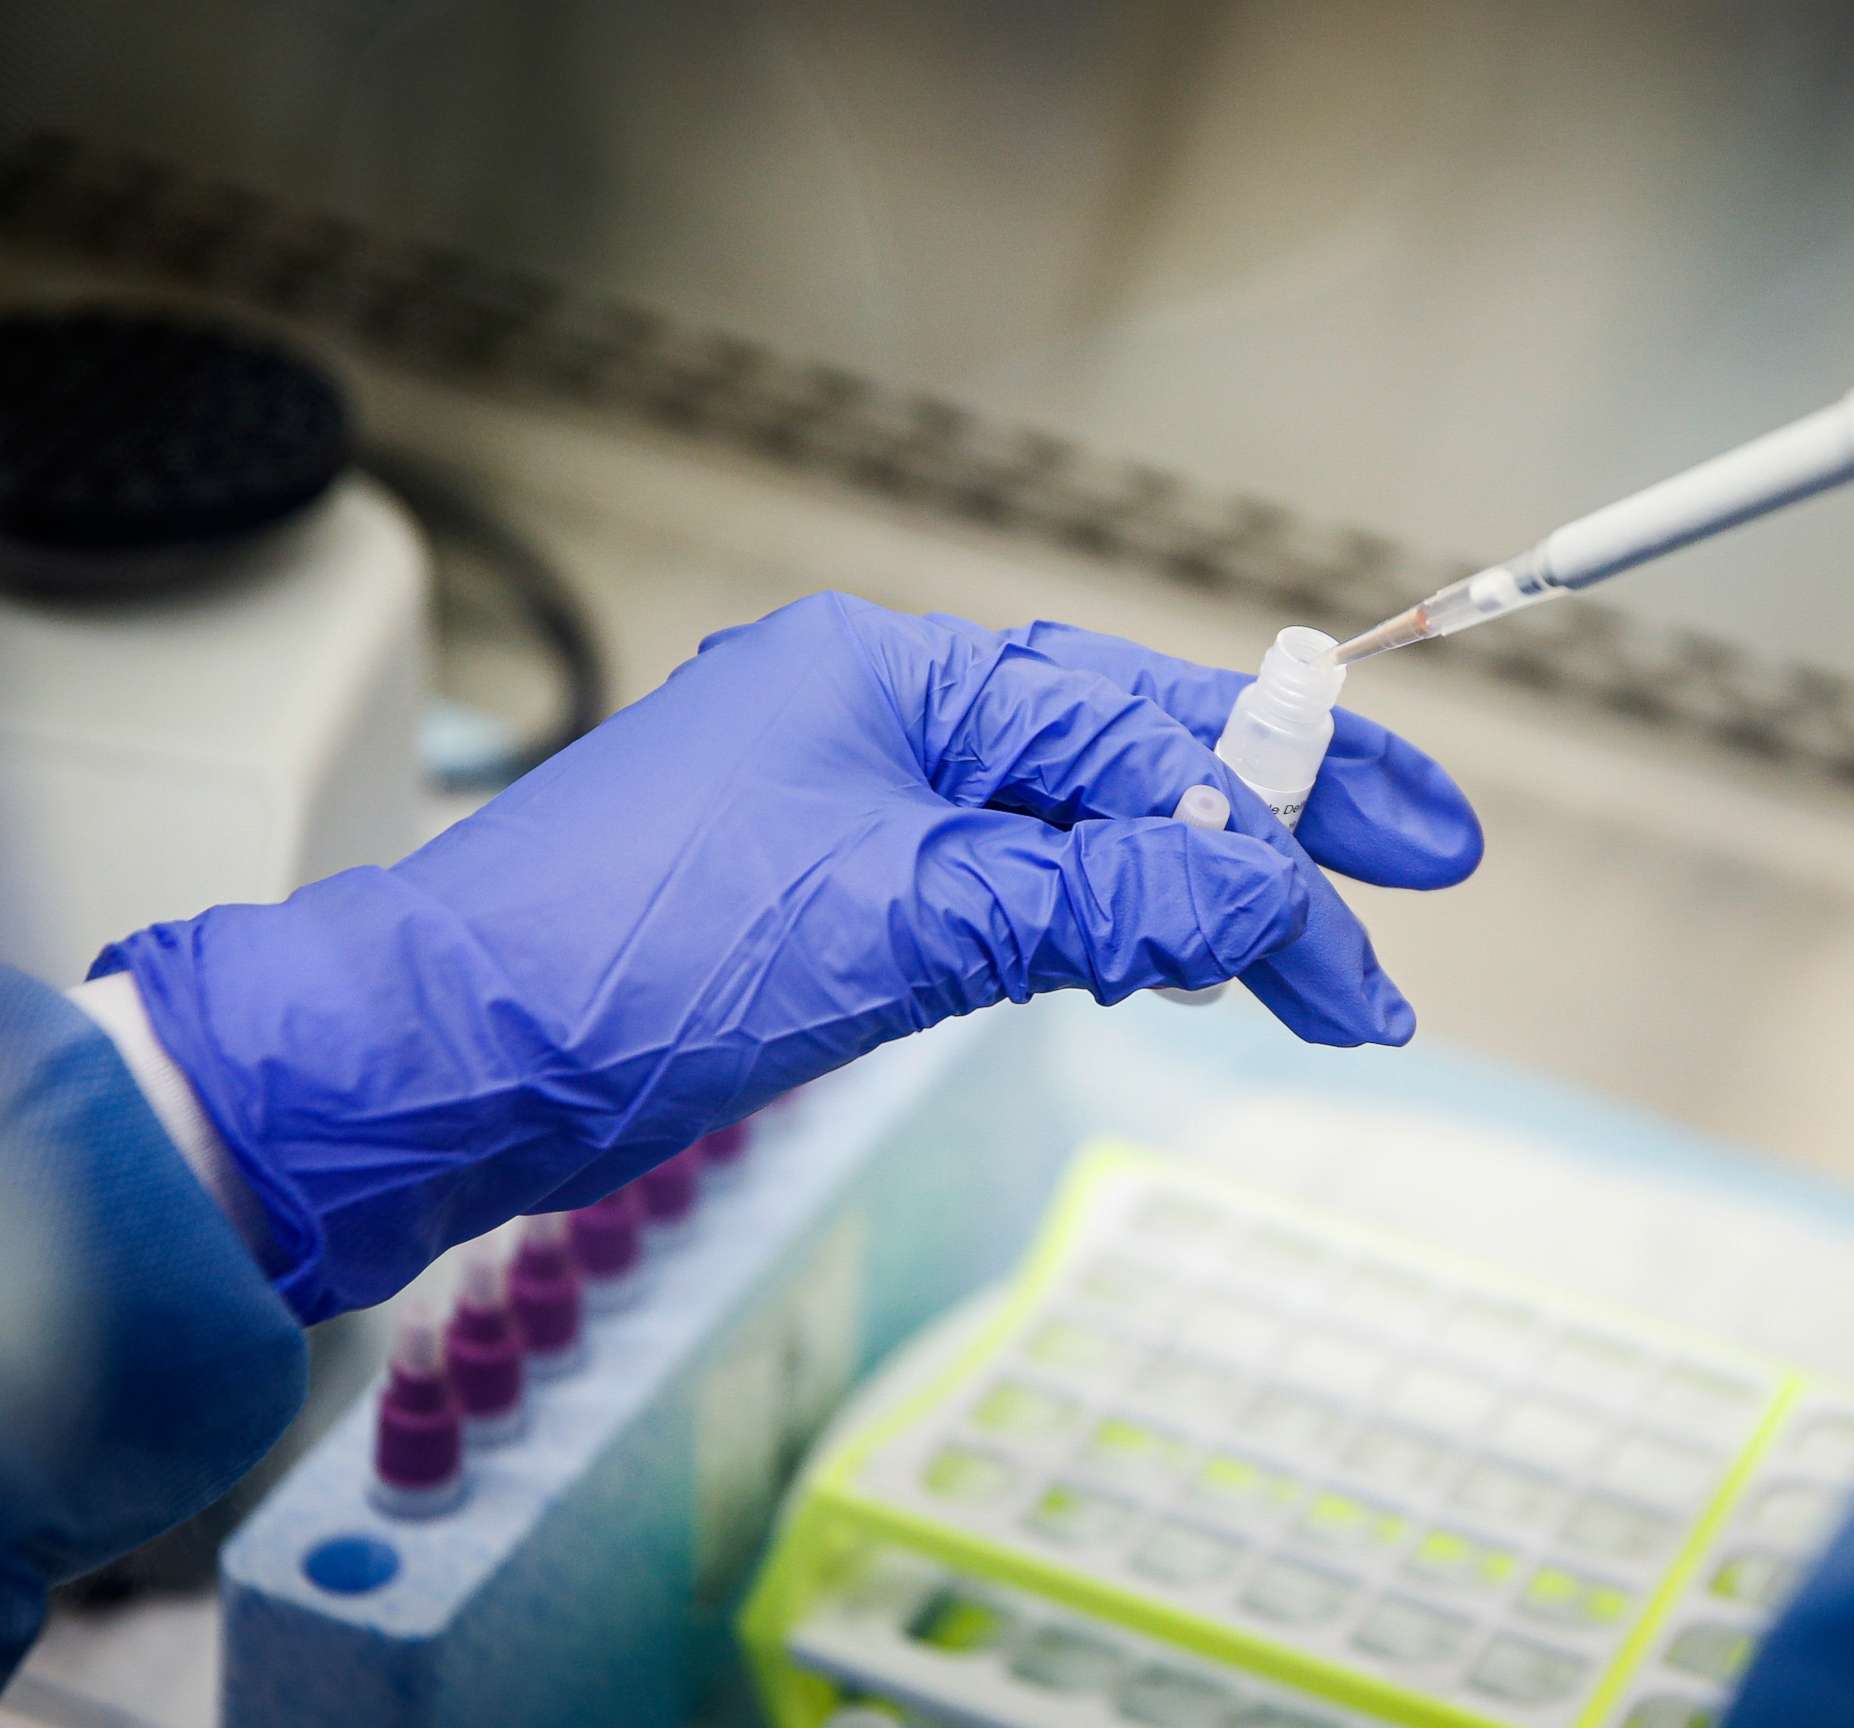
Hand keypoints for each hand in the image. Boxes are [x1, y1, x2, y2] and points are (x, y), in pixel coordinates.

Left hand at [96, 595, 1480, 1318]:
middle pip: (1127, 753)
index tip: (1405, 901)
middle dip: (1278, 823)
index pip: (1144, 738)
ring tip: (1306, 957)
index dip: (1292, 820)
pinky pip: (1002, 888)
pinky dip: (1094, 926)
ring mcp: (853, 805)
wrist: (430, 1061)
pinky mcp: (826, 896)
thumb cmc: (627, 963)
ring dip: (1191, 887)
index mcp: (899, 678)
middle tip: (1422, 874)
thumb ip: (1094, 903)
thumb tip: (1265, 901)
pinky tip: (1153, 962)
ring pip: (1072, 826)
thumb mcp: (898, 924)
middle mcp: (883, 716)